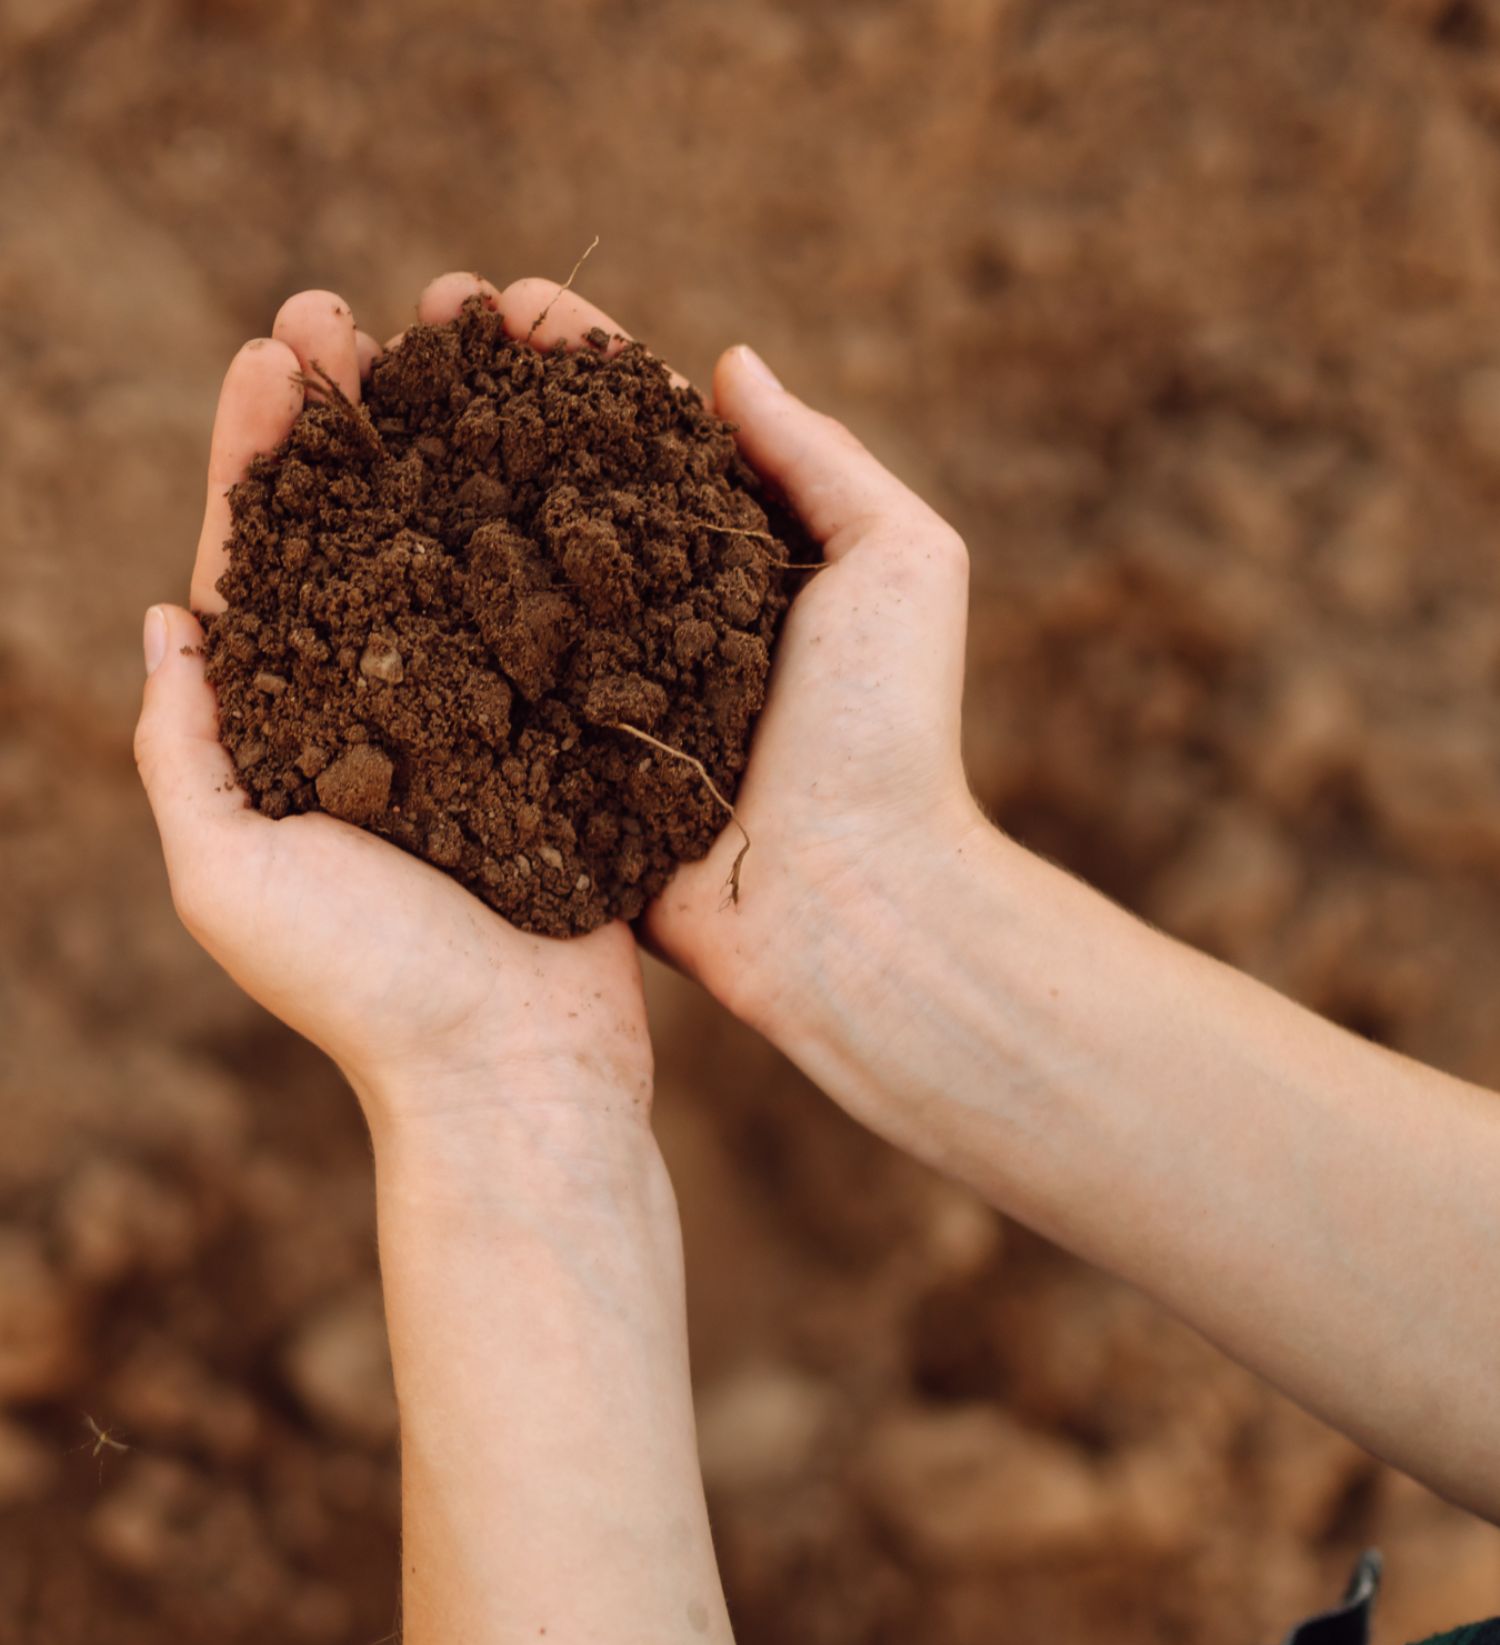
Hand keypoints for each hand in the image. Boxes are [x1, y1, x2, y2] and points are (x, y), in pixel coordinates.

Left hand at [136, 288, 651, 1133]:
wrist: (520, 1072)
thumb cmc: (368, 990)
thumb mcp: (229, 876)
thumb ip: (184, 750)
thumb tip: (165, 619)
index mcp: (292, 730)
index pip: (263, 568)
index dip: (261, 460)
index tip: (272, 358)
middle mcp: (386, 707)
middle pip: (361, 535)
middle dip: (350, 422)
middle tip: (348, 311)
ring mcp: (485, 714)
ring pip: (463, 552)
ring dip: (452, 444)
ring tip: (456, 337)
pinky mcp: (569, 732)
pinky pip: (557, 611)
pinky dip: (552, 524)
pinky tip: (559, 442)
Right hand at [406, 272, 978, 1049]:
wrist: (848, 903)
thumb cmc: (887, 733)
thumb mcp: (897, 566)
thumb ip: (820, 458)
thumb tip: (728, 363)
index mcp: (729, 560)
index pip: (636, 433)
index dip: (569, 363)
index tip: (498, 299)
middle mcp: (651, 617)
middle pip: (550, 486)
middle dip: (475, 407)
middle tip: (397, 333)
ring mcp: (596, 690)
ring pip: (498, 573)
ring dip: (426, 490)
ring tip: (350, 408)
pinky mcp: (554, 767)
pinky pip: (476, 683)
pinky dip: (418, 618)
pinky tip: (348, 548)